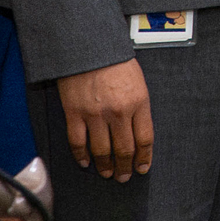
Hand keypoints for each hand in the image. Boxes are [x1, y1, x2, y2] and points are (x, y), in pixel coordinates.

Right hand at [58, 56, 155, 177]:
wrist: (87, 44)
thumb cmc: (113, 59)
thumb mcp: (137, 81)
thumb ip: (138, 106)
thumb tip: (137, 131)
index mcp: (138, 102)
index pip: (144, 139)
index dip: (144, 157)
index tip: (142, 167)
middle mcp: (119, 112)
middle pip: (124, 150)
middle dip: (125, 167)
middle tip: (124, 176)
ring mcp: (95, 114)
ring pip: (102, 151)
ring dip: (105, 166)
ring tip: (107, 173)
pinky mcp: (75, 113)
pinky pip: (78, 142)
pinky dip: (81, 156)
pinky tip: (85, 162)